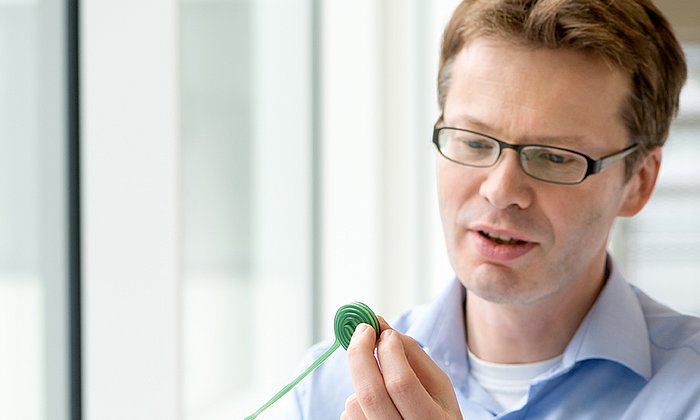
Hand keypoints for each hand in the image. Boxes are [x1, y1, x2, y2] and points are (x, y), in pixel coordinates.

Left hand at [341, 317, 462, 419]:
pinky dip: (357, 400)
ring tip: (382, 385)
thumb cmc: (434, 410)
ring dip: (362, 381)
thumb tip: (379, 324)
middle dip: (361, 353)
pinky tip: (375, 407)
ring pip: (355, 403)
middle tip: (362, 329)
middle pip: (371, 394)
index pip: (401, 383)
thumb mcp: (437, 386)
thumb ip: (413, 354)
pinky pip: (348, 414)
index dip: (389, 352)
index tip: (384, 331)